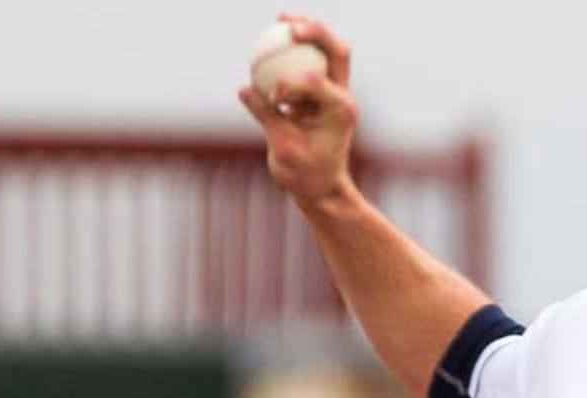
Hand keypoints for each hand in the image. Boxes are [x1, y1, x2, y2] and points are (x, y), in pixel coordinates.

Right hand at [238, 13, 357, 204]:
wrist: (320, 188)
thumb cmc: (305, 175)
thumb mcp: (283, 147)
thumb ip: (266, 116)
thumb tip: (245, 89)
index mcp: (340, 110)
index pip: (317, 80)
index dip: (290, 82)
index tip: (273, 97)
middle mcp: (342, 97)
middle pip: (337, 52)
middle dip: (316, 32)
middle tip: (288, 25)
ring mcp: (332, 94)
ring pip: (327, 53)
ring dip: (308, 32)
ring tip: (282, 19)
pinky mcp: (318, 96)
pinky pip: (306, 66)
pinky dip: (291, 53)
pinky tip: (270, 41)